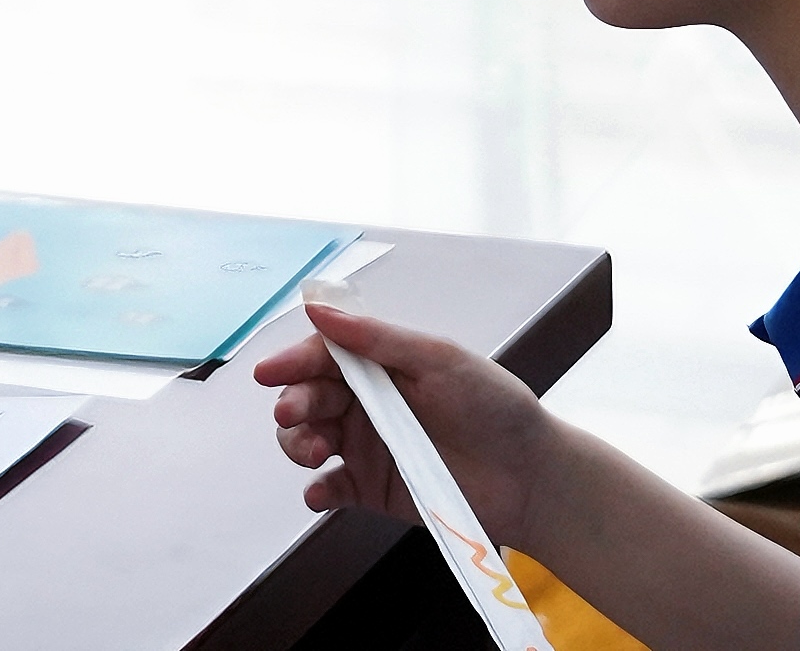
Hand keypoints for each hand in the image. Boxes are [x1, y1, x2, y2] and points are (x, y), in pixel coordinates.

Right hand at [256, 301, 558, 542]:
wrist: (530, 476)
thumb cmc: (495, 407)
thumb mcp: (440, 359)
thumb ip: (377, 338)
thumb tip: (320, 309)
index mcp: (381, 365)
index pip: (324, 356)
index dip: (293, 361)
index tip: (269, 372)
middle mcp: (368, 403)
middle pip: (308, 397)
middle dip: (293, 403)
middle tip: (296, 414)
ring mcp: (368, 447)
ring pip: (307, 440)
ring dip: (298, 443)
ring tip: (316, 453)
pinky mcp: (373, 489)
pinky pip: (331, 488)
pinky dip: (317, 490)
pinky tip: (320, 490)